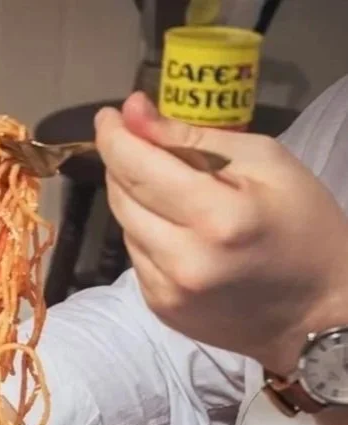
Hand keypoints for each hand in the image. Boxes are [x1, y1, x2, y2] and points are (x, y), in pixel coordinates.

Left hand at [95, 92, 347, 372]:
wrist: (316, 310)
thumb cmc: (303, 226)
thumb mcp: (266, 162)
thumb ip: (192, 138)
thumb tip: (133, 113)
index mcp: (217, 217)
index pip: (139, 168)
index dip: (115, 137)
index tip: (109, 116)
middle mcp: (184, 259)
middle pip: (123, 196)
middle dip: (122, 163)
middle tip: (137, 143)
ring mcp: (168, 290)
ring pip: (124, 226)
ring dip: (135, 199)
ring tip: (168, 188)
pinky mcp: (161, 307)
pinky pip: (135, 255)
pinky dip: (145, 233)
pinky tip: (176, 228)